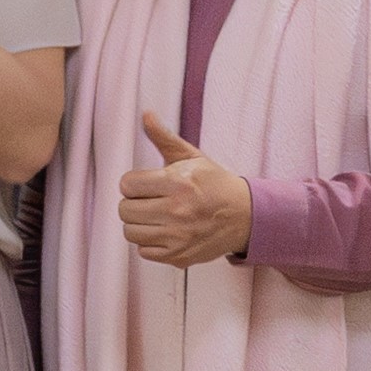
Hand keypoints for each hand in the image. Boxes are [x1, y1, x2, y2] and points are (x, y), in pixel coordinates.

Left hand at [113, 107, 254, 267]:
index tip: (145, 184)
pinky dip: (150, 242)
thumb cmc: (215, 184)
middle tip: (149, 200)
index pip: (127, 185)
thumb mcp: (192, 157)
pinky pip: (143, 251)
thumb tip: (146, 114)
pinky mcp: (178, 256)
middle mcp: (177, 211)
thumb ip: (164, 137)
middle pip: (125, 210)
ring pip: (130, 231)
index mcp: (178, 183)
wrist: (245, 217)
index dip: (133, 183)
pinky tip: (164, 231)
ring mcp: (177, 237)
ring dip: (139, 223)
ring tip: (155, 215)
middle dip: (134, 202)